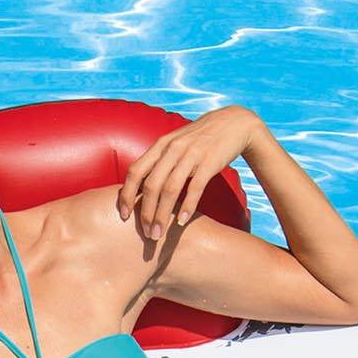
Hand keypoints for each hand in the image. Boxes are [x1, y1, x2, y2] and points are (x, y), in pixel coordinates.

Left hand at [117, 105, 263, 241]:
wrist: (233, 123)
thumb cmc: (201, 139)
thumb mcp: (176, 143)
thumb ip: (160, 161)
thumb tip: (141, 186)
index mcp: (161, 145)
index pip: (136, 171)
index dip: (127, 194)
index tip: (123, 216)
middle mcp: (172, 148)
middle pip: (151, 185)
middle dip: (146, 213)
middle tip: (146, 234)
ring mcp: (191, 154)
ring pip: (170, 189)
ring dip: (162, 215)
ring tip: (159, 234)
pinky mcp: (209, 162)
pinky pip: (195, 188)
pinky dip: (187, 207)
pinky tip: (181, 223)